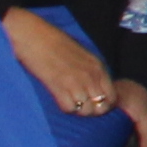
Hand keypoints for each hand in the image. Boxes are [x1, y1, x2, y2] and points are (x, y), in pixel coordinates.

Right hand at [3, 8, 118, 118]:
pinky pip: (69, 108)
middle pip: (100, 107)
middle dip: (92, 110)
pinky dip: (65, 107)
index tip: (93, 103)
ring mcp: (76, 81)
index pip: (112, 96)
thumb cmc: (54, 42)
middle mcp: (91, 76)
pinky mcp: (58, 86)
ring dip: (78, 110)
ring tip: (69, 101)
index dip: (104, 104)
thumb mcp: (82, 55)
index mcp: (98, 66)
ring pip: (86, 111)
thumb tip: (94, 89)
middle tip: (80, 104)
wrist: (33, 35)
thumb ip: (91, 71)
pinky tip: (59, 98)